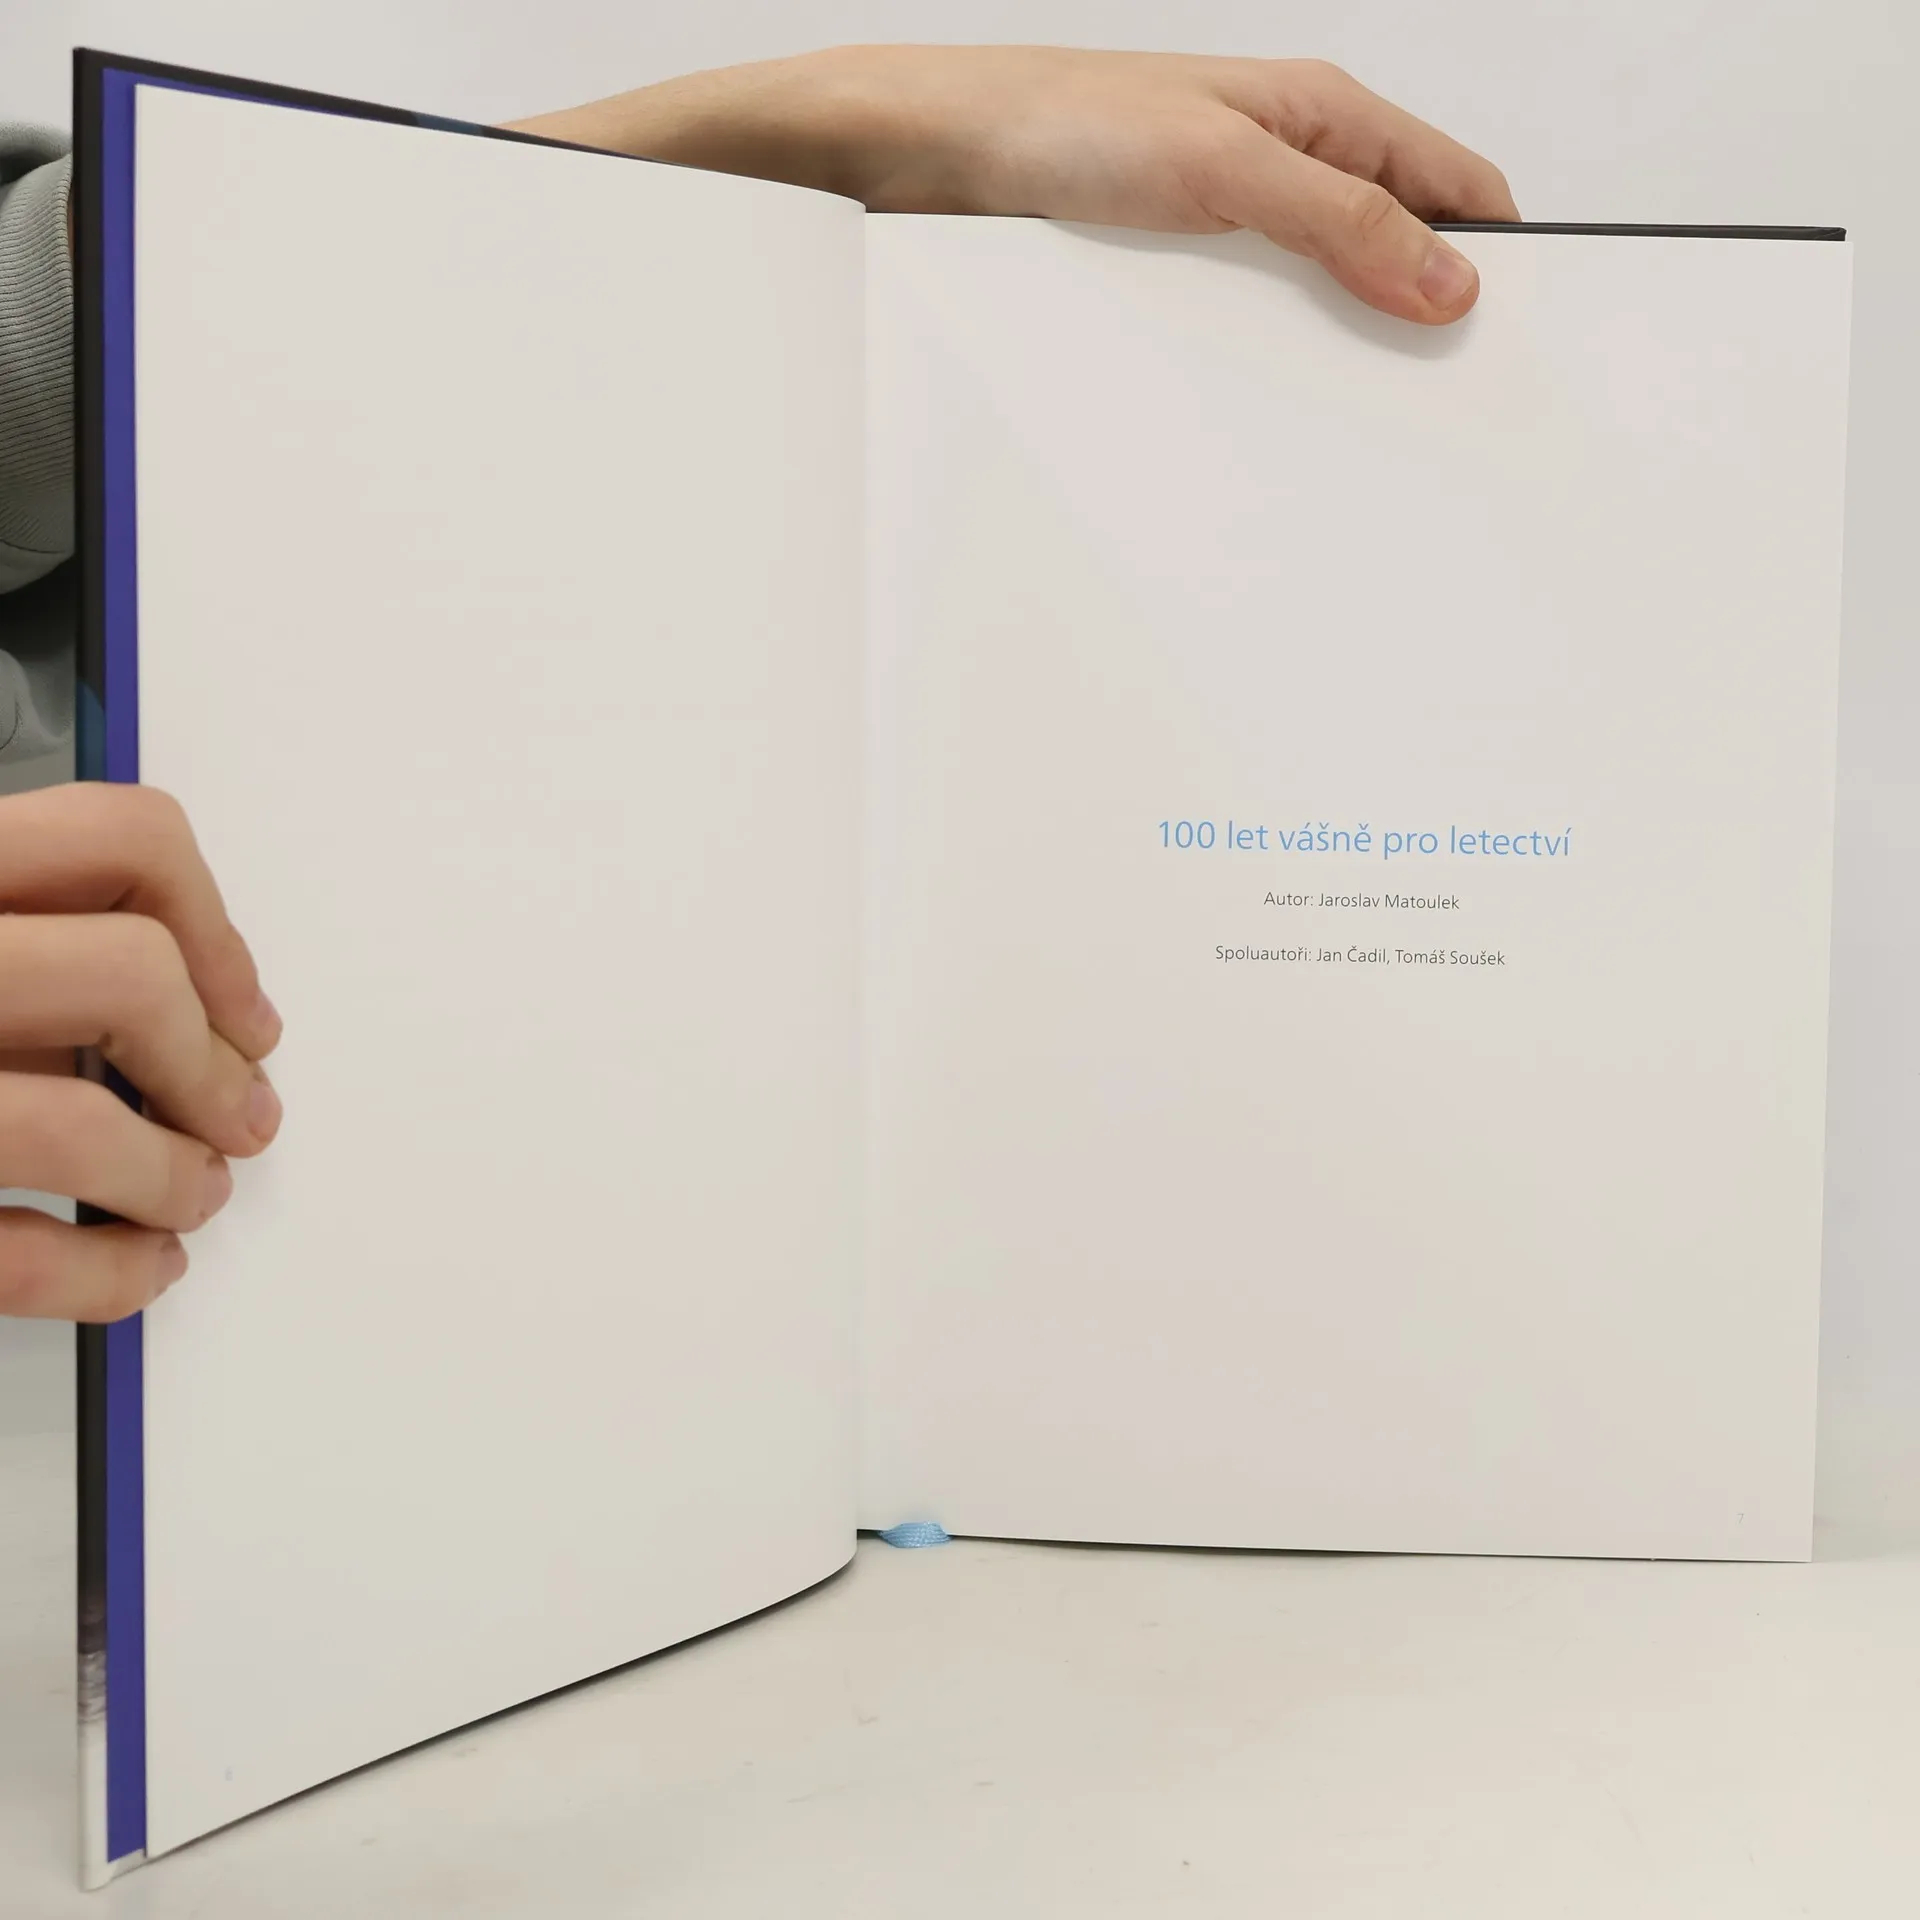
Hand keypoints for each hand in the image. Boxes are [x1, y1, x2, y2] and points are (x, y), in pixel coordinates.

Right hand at [0, 785, 282, 1321]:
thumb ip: (23, 939)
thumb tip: (199, 997)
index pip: (115, 837)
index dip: (213, 926)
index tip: (240, 1007)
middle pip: (126, 976)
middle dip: (210, 1061)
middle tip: (237, 1111)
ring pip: (83, 1127)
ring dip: (176, 1175)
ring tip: (191, 1191)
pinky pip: (14, 1256)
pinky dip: (110, 1273)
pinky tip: (137, 1265)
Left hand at [510, 46, 1517, 325]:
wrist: (929, 155)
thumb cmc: (1058, 124)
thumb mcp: (1224, 170)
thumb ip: (1341, 224)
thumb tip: (1447, 279)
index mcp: (1321, 117)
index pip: (1453, 188)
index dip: (1495, 259)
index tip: (1514, 339)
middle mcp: (1282, 167)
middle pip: (1392, 253)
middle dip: (1421, 322)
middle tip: (1438, 408)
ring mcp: (1227, 226)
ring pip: (1319, 301)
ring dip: (1338, 356)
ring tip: (1357, 427)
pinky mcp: (1172, 275)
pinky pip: (1245, 330)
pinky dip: (1266, 371)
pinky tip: (1265, 416)